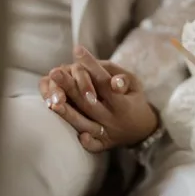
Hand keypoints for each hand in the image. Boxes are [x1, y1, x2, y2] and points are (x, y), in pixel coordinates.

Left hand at [42, 47, 158, 152]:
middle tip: (55, 72)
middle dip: (70, 86)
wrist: (143, 130)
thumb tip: (113, 81)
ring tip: (51, 99)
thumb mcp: (136, 86)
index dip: (91, 66)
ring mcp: (107, 133)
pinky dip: (83, 140)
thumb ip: (123, 80)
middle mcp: (113, 119)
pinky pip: (91, 145)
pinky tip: (69, 131)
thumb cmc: (134, 100)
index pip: (104, 81)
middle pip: (88, 102)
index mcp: (123, 102)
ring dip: (67, 112)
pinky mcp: (102, 144)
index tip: (77, 50)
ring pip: (83, 123)